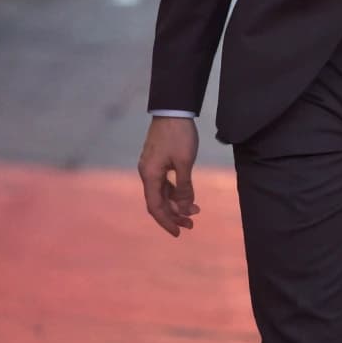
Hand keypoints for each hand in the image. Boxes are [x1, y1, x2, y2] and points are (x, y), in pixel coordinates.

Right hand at [138, 117, 199, 236]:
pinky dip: (175, 190)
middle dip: (174, 214)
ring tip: (194, 210)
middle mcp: (147, 173)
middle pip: (158, 201)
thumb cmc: (179, 135)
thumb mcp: (185, 163)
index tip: (179, 233)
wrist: (173, 109)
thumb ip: (185, 187)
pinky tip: (187, 195)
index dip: (166, 222)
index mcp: (150, 175)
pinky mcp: (157, 159)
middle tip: (192, 223)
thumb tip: (186, 207)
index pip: (155, 207)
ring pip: (162, 192)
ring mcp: (151, 166)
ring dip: (176, 203)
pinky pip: (164, 181)